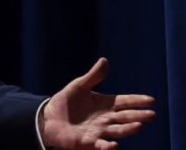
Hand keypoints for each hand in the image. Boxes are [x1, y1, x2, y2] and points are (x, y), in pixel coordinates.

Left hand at [40, 58, 154, 149]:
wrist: (49, 118)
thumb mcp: (79, 86)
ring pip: (117, 130)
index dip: (137, 101)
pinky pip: (101, 145)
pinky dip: (108, 147)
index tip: (150, 100)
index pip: (125, 101)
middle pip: (125, 117)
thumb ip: (93, 76)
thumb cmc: (66, 102)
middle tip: (152, 115)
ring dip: (128, 129)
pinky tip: (114, 145)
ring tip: (139, 126)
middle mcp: (106, 119)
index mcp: (106, 104)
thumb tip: (104, 60)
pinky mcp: (89, 142)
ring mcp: (99, 131)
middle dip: (139, 116)